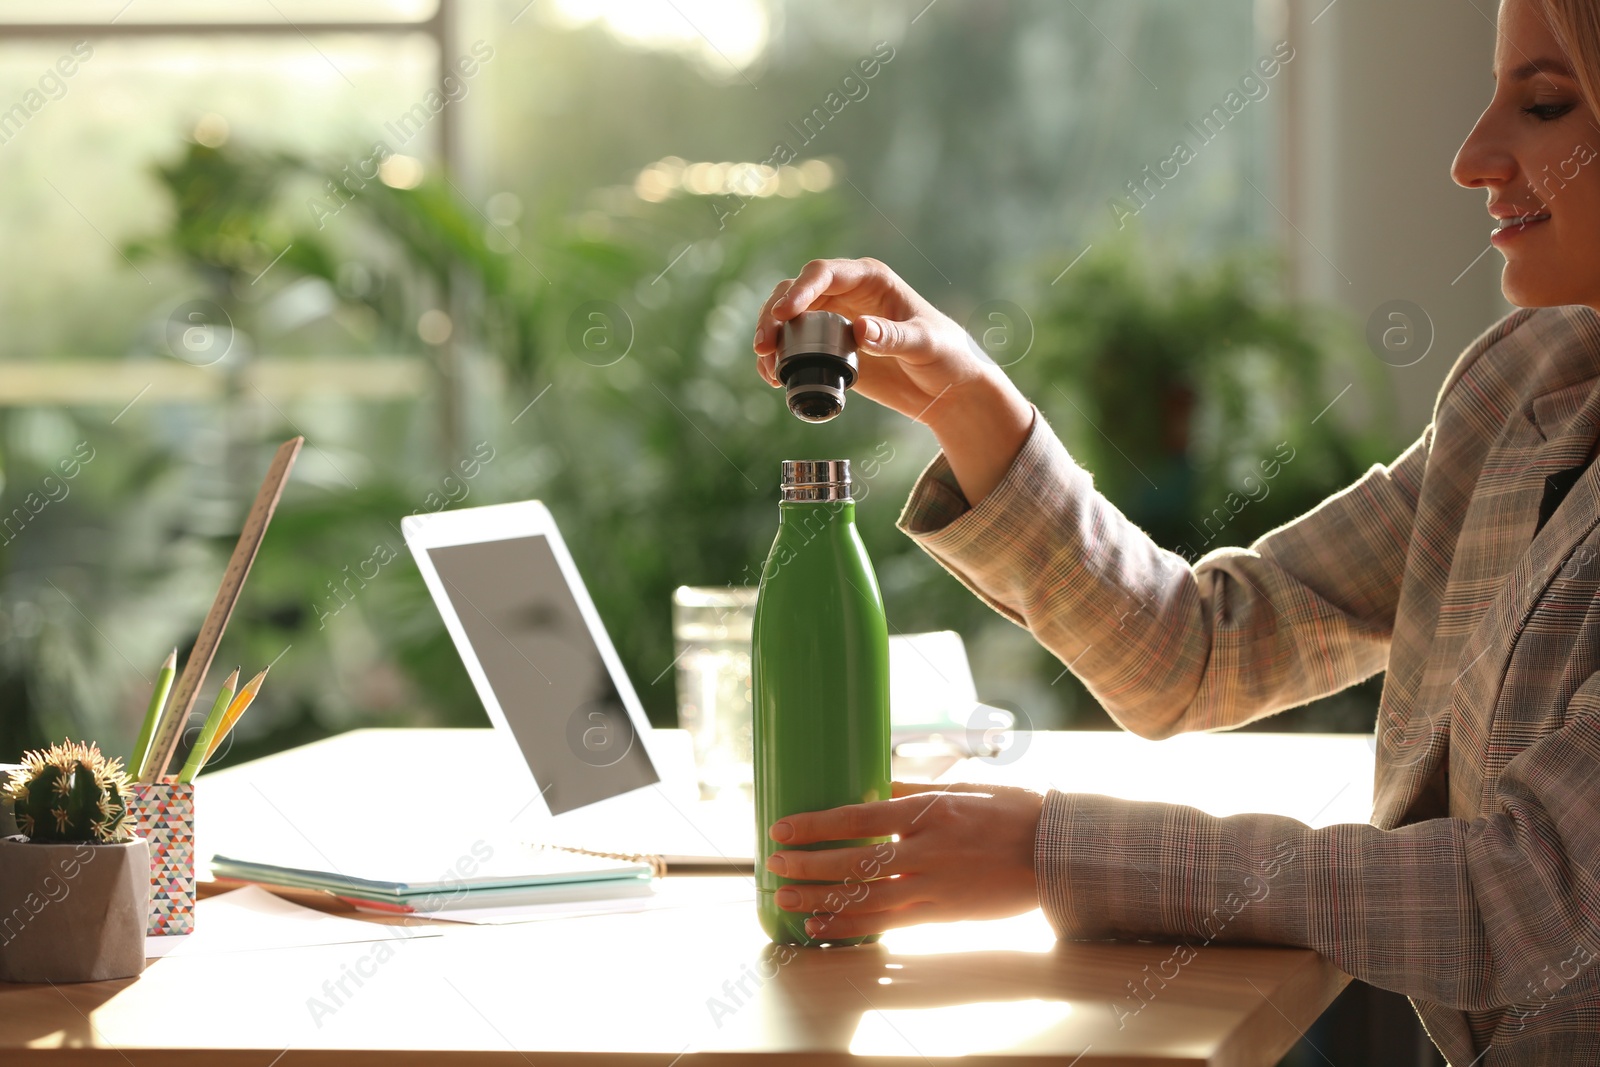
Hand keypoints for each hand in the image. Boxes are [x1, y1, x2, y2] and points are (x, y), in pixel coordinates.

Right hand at [752, 257, 999, 426]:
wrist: (947, 389)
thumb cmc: (946, 356)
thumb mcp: (926, 345)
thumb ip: (895, 337)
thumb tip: (860, 329)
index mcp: (870, 280)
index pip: (824, 274)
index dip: (800, 290)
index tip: (784, 315)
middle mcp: (847, 294)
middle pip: (796, 293)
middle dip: (774, 315)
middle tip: (764, 345)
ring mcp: (834, 321)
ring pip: (788, 318)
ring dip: (771, 338)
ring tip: (767, 367)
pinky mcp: (830, 349)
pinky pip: (795, 347)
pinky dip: (779, 359)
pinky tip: (774, 378)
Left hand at [765, 781, 1044, 940]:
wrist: (1057, 852)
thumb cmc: (1012, 811)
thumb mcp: (961, 789)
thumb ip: (912, 792)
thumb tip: (870, 787)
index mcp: (929, 812)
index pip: (858, 818)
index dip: (815, 826)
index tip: (781, 828)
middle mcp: (926, 851)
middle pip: (853, 862)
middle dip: (807, 865)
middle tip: (772, 865)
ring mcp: (934, 886)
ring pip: (864, 899)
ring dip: (820, 901)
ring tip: (787, 899)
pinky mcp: (942, 915)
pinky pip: (887, 924)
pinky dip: (851, 926)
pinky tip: (822, 926)